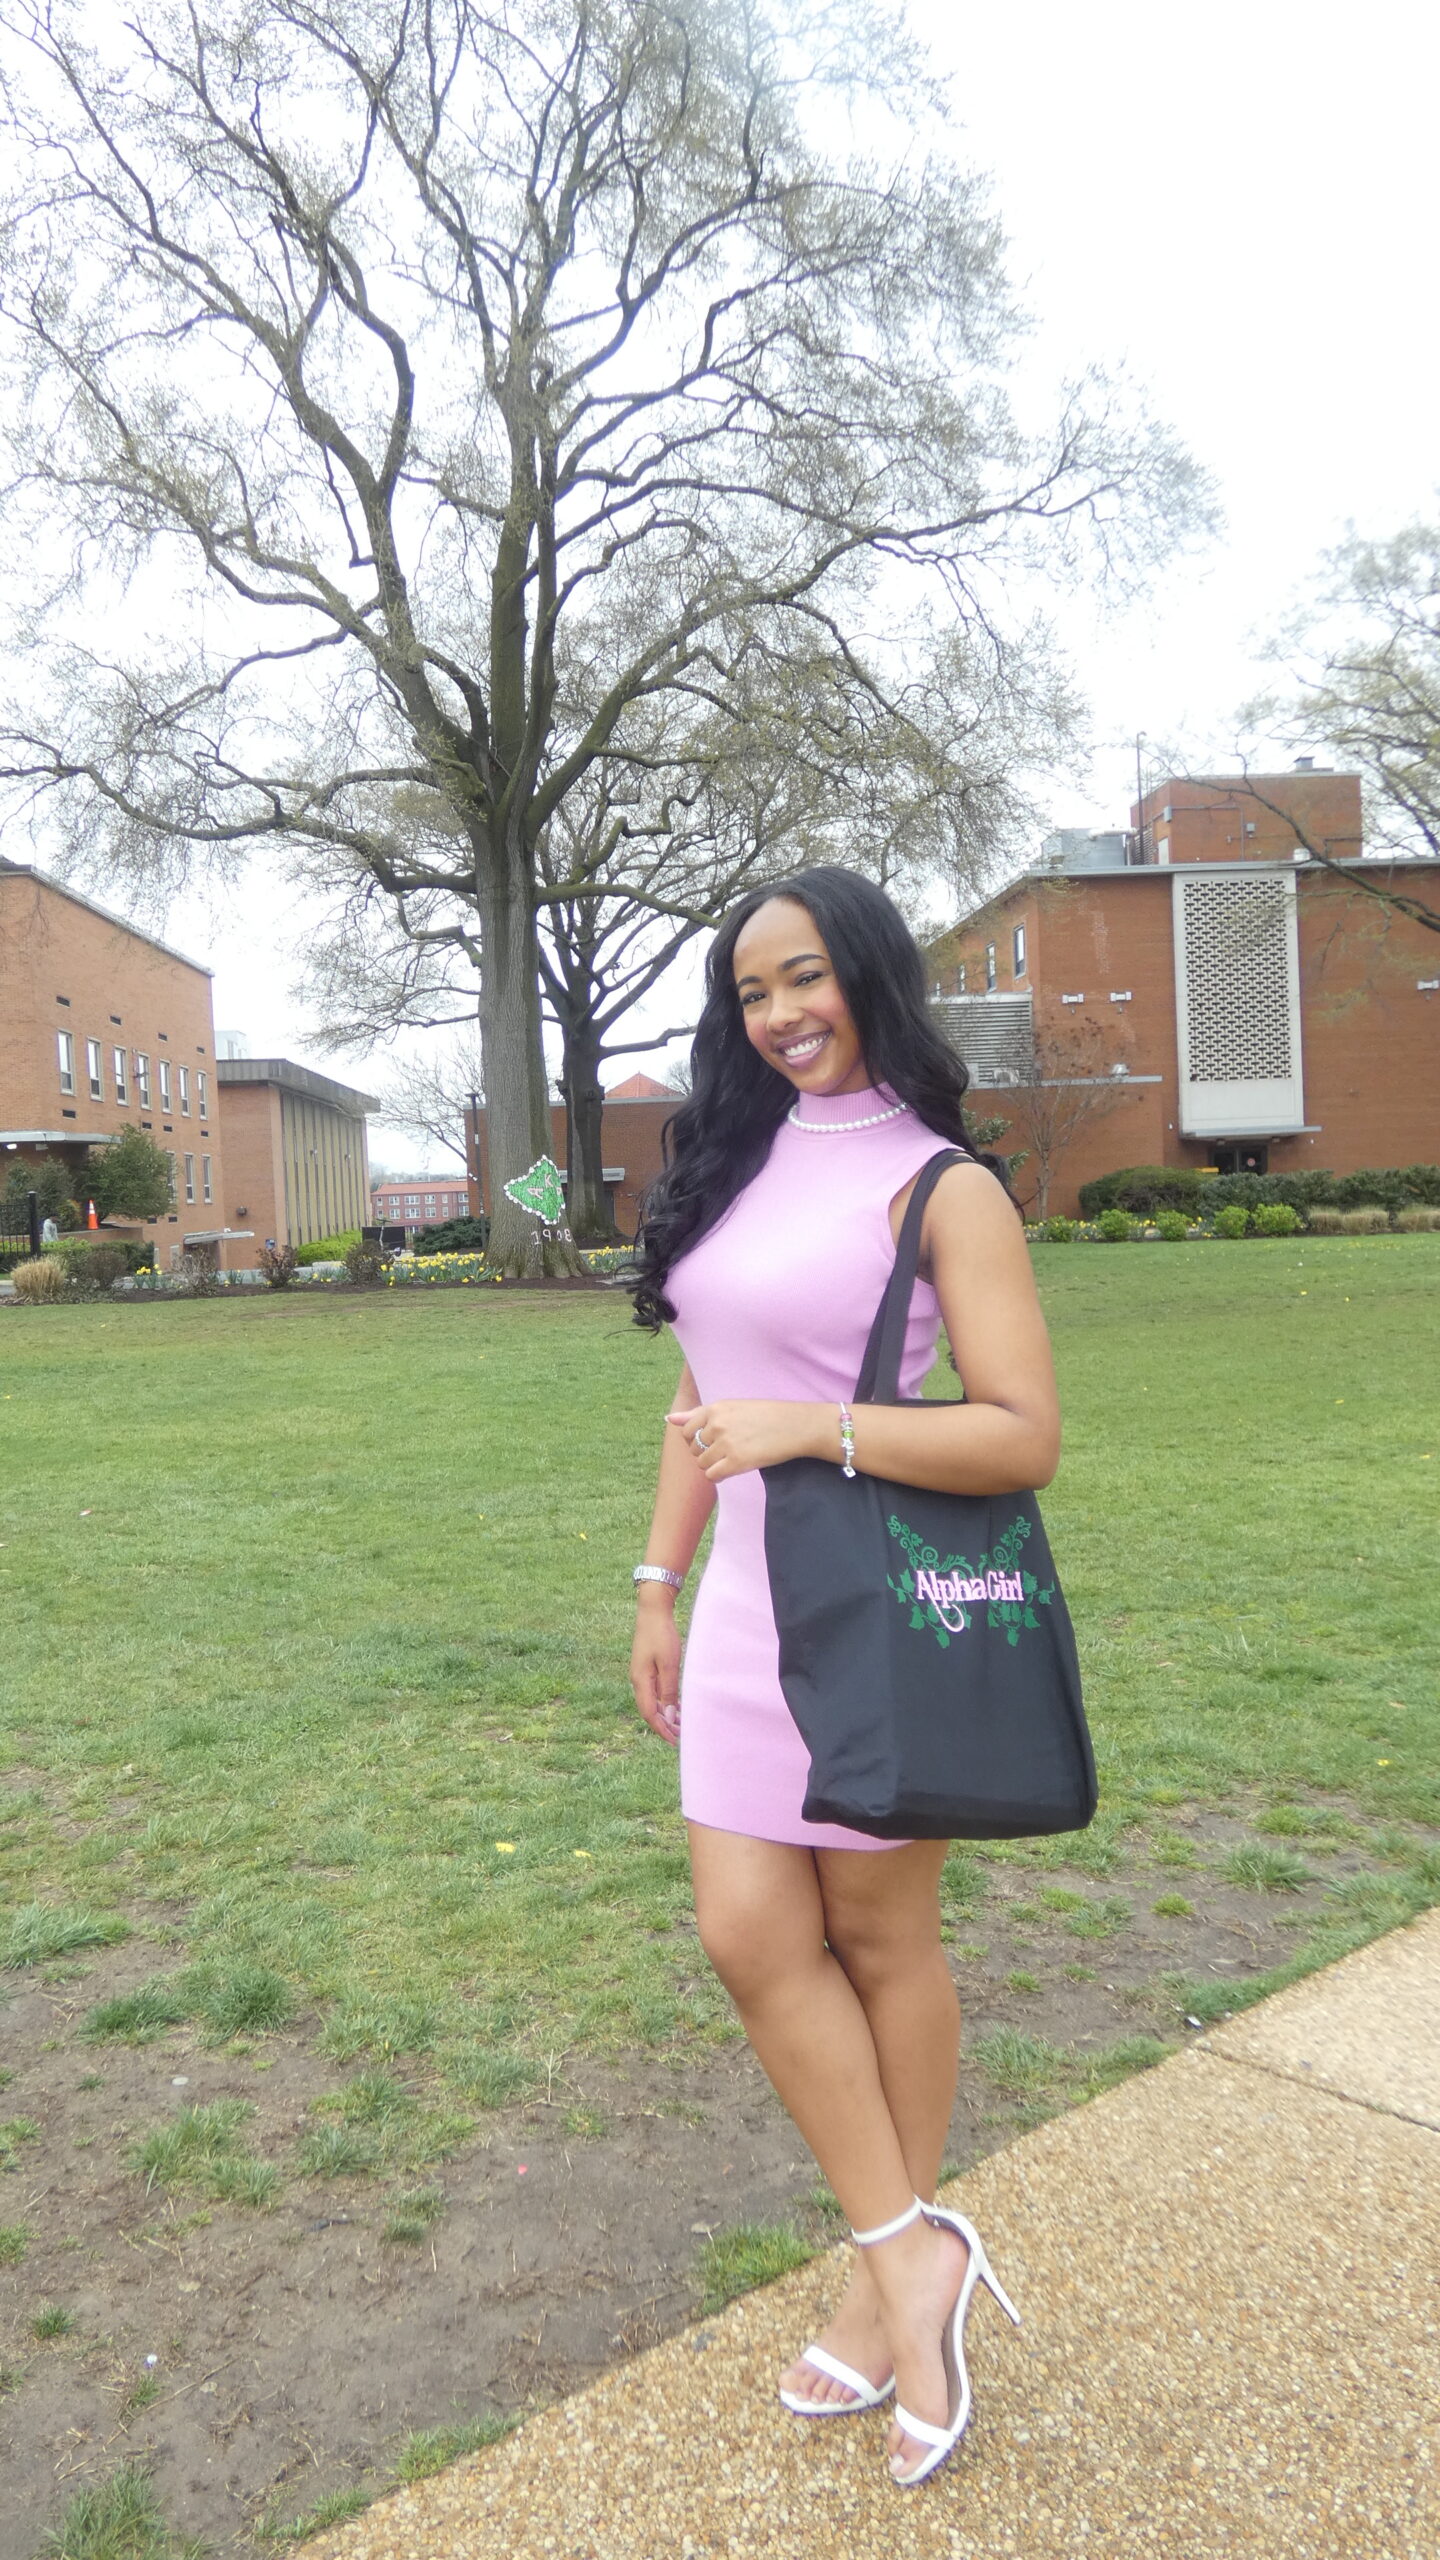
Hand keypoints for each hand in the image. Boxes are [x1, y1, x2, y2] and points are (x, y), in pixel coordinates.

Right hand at [630, 1590, 681, 1745]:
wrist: (652, 1611)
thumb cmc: (661, 1635)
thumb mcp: (668, 1664)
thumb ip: (668, 1690)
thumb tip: (667, 1715)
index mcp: (640, 1680)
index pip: (649, 1713)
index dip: (661, 1729)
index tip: (674, 1741)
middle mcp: (638, 1680)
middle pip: (649, 1710)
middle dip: (663, 1725)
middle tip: (680, 1737)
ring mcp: (641, 1674)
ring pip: (652, 1702)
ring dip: (664, 1714)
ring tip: (680, 1725)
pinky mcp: (647, 1668)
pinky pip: (654, 1691)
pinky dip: (664, 1702)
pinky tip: (675, 1706)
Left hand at [667, 1399, 826, 1480]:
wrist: (796, 1426)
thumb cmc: (766, 1415)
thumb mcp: (732, 1407)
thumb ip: (699, 1414)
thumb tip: (668, 1419)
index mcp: (716, 1408)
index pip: (686, 1429)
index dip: (696, 1439)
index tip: (713, 1441)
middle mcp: (717, 1424)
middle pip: (693, 1449)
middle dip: (705, 1453)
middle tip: (727, 1451)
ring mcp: (726, 1444)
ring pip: (702, 1464)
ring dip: (713, 1466)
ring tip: (732, 1459)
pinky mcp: (737, 1462)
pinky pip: (712, 1476)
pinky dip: (719, 1476)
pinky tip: (732, 1470)